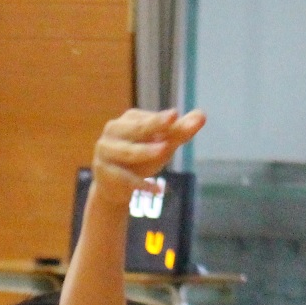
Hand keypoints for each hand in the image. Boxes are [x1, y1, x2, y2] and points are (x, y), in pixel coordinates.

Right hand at [90, 108, 205, 202]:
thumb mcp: (162, 145)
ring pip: (127, 152)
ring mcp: (105, 151)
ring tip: (164, 150)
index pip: (149, 120)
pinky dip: (140, 183)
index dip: (163, 120)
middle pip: (136, 129)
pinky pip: (124, 178)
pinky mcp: (103, 172)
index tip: (176, 116)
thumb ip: (180, 132)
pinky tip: (157, 189)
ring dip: (146, 151)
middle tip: (172, 121)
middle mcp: (113, 131)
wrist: (114, 187)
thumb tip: (202, 115)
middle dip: (154, 126)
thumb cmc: (140, 160)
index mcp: (128, 120)